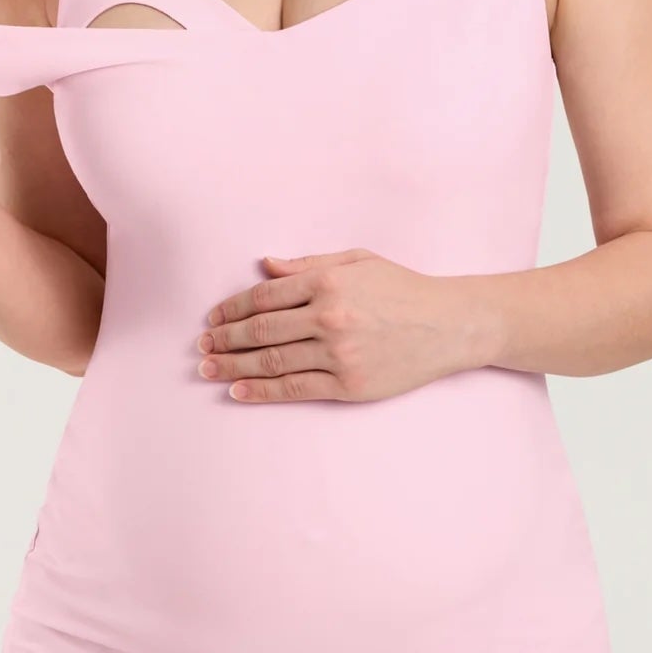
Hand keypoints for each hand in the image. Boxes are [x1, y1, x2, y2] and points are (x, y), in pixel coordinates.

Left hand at [195, 248, 471, 402]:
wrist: (449, 325)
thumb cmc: (403, 288)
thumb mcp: (358, 261)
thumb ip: (309, 264)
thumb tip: (265, 265)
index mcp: (328, 282)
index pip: (265, 296)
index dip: (233, 308)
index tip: (213, 316)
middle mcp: (330, 317)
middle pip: (261, 330)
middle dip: (225, 338)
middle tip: (202, 344)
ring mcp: (339, 353)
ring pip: (271, 361)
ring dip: (232, 366)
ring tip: (208, 368)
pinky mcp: (349, 385)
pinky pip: (295, 389)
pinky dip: (261, 391)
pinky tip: (238, 391)